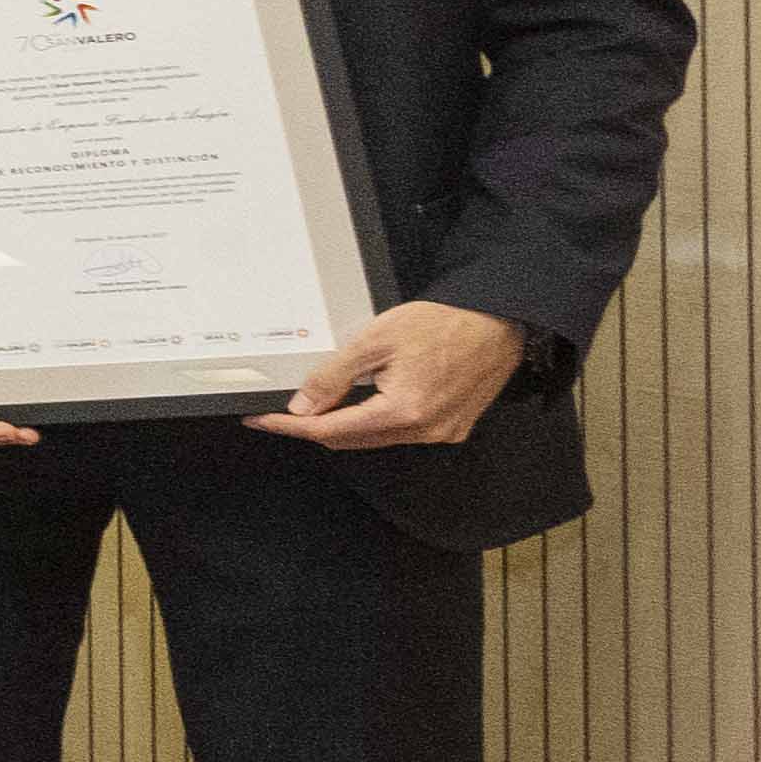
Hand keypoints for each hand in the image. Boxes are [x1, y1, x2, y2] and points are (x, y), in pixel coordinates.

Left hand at [252, 297, 528, 454]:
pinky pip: (403, 433)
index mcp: (405, 411)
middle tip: (285, 410)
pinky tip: (366, 401)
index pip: (331, 430)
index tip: (261, 419)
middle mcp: (426, 431)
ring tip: (322, 402)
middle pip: (352, 440)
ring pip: (376, 439)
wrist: (499, 321)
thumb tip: (302, 407)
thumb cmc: (444, 323)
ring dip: (347, 424)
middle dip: (315, 426)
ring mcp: (443, 432)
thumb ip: (334, 376)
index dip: (290, 426)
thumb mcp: (376, 340)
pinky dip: (377, 422)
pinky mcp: (454, 427)